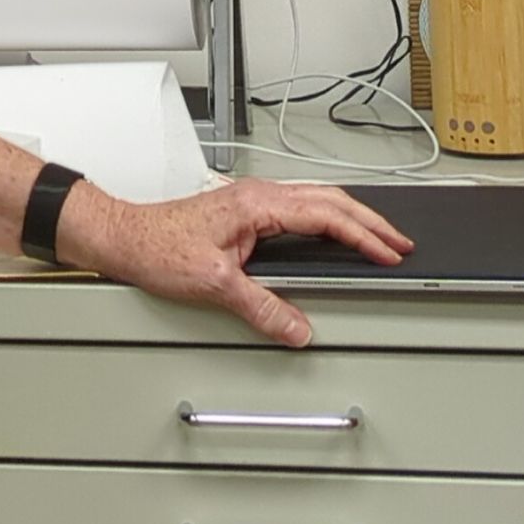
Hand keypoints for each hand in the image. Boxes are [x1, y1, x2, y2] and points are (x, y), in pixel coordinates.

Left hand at [57, 179, 410, 346]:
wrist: (122, 237)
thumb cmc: (155, 248)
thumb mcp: (214, 284)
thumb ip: (261, 308)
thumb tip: (298, 328)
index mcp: (258, 203)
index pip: (328, 214)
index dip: (364, 235)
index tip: (390, 252)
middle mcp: (258, 195)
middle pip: (331, 200)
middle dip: (371, 222)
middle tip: (400, 242)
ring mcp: (252, 201)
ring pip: (316, 201)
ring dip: (350, 218)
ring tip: (377, 238)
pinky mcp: (244, 212)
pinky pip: (299, 209)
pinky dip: (327, 221)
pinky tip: (332, 235)